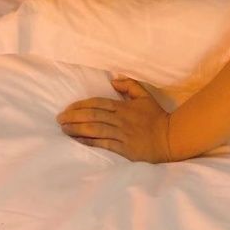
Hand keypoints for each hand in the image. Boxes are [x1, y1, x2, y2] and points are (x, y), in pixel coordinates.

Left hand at [56, 76, 172, 162]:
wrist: (170, 137)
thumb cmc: (156, 117)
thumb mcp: (144, 96)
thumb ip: (129, 86)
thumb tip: (114, 80)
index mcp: (123, 107)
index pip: (97, 104)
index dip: (81, 106)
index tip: (68, 109)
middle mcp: (120, 120)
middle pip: (93, 116)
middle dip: (74, 117)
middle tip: (59, 119)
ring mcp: (122, 134)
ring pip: (96, 129)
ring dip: (78, 129)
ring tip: (64, 129)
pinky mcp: (125, 149)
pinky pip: (104, 144)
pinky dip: (90, 142)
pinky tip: (79, 141)